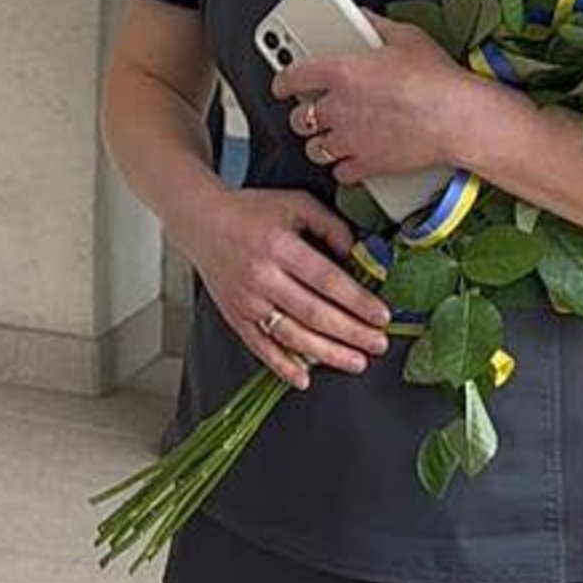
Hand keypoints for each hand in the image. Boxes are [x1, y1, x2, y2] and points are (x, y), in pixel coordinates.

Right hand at [182, 183, 392, 391]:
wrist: (201, 222)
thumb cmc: (252, 212)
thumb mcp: (296, 203)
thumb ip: (331, 226)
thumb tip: (359, 256)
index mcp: (280, 246)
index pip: (327, 280)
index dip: (357, 301)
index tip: (382, 316)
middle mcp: (262, 276)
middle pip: (314, 313)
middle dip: (351, 333)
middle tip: (379, 344)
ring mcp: (247, 300)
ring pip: (292, 336)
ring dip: (327, 353)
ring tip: (356, 362)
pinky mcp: (235, 317)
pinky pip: (260, 347)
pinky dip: (282, 366)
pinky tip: (304, 379)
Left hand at [272, 15, 477, 188]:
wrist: (458, 118)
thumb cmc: (436, 78)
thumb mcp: (406, 37)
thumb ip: (377, 26)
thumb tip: (365, 16)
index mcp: (341, 71)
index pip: (294, 77)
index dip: (282, 82)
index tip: (281, 85)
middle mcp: (338, 107)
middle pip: (300, 118)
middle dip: (303, 116)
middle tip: (312, 112)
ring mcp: (350, 139)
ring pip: (315, 148)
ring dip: (318, 144)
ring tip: (327, 138)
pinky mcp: (367, 164)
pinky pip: (341, 172)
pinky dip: (343, 168)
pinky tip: (350, 160)